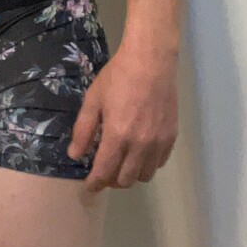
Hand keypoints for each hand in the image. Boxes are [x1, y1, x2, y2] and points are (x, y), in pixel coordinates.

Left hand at [67, 38, 177, 189]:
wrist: (151, 61)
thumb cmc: (118, 77)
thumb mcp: (93, 100)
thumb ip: (83, 130)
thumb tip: (75, 155)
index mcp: (117, 137)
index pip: (105, 173)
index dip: (95, 183)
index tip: (89, 185)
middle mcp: (140, 146)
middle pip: (125, 180)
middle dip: (112, 181)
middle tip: (104, 171)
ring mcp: (158, 143)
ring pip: (144, 176)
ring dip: (131, 174)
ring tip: (122, 162)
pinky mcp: (171, 137)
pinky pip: (159, 163)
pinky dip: (148, 164)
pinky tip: (140, 152)